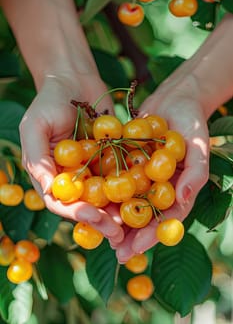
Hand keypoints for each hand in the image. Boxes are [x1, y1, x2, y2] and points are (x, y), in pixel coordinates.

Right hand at [19, 74, 123, 244]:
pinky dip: (133, 184)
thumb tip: (49, 191)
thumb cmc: (49, 101)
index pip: (61, 203)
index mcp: (52, 176)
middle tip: (119, 230)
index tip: (95, 215)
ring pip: (108, 195)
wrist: (74, 79)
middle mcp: (73, 177)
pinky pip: (123, 173)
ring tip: (136, 218)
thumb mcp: (35, 127)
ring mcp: (93, 169)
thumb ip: (38, 159)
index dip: (77, 213)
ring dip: (121, 208)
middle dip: (102, 219)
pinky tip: (146, 192)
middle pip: (86, 205)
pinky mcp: (112, 158)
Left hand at [114, 73, 209, 262]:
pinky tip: (88, 201)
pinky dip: (103, 190)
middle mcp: (157, 188)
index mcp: (176, 191)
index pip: (166, 219)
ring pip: (126, 202)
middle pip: (144, 217)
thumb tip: (184, 199)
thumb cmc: (192, 124)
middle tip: (116, 253)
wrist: (174, 99)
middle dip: (130, 236)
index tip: (138, 248)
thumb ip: (195, 173)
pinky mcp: (125, 163)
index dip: (153, 235)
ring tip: (98, 235)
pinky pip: (114, 178)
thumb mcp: (198, 147)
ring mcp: (140, 176)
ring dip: (114, 218)